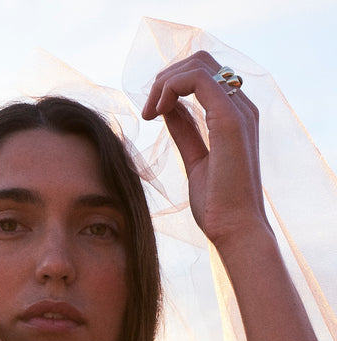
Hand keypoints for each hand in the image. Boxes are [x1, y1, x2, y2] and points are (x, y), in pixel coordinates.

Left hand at [142, 51, 268, 248]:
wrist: (235, 230)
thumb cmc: (218, 204)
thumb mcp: (195, 160)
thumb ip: (185, 132)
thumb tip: (168, 111)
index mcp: (235, 116)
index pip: (203, 77)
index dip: (171, 86)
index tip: (150, 114)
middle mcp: (241, 108)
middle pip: (200, 63)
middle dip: (165, 80)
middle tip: (147, 111)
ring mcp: (238, 111)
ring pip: (197, 65)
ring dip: (164, 83)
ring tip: (149, 113)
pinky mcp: (230, 120)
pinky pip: (197, 79)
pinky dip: (170, 88)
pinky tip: (157, 113)